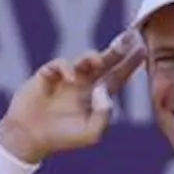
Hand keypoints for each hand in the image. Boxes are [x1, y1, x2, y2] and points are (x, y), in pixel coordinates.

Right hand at [0, 29, 145, 162]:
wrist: (30, 137)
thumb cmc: (63, 138)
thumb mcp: (91, 133)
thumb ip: (103, 115)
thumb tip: (104, 90)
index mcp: (97, 96)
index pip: (118, 75)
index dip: (130, 63)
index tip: (143, 49)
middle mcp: (84, 83)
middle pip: (105, 61)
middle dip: (118, 48)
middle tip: (130, 36)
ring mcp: (66, 78)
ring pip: (84, 59)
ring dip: (92, 57)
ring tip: (98, 60)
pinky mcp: (48, 75)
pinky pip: (60, 64)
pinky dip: (66, 68)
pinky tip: (70, 77)